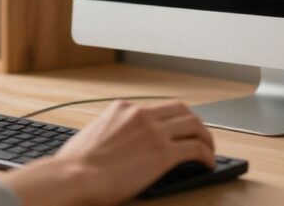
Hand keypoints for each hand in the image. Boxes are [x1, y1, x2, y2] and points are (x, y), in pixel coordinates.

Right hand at [6, 101, 214, 205]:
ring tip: (209, 150)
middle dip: (194, 122)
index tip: (175, 130)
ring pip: (193, 125)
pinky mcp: (163, 153)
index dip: (170, 120)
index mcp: (122, 109)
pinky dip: (206, 154)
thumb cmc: (75, 164)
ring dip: (205, 137)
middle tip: (199, 135)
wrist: (74, 176)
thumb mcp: (93, 135)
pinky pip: (195, 149)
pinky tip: (207, 163)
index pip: (155, 108)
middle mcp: (140, 114)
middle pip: (180, 110)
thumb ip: (110, 132)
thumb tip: (117, 144)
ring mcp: (153, 132)